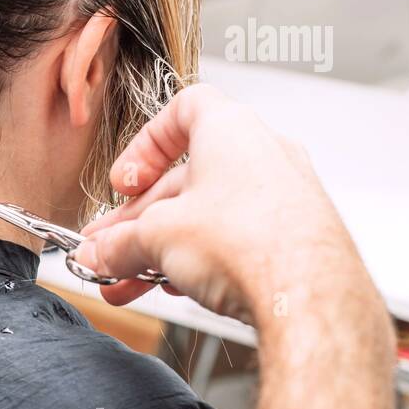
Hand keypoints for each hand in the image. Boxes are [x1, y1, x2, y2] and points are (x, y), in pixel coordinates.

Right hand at [75, 84, 373, 324]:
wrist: (310, 297)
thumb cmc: (249, 244)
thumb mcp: (156, 238)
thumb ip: (118, 244)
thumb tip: (98, 253)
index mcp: (230, 130)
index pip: (183, 111)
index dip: (145, 146)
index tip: (125, 182)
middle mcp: (263, 155)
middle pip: (186, 179)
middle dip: (140, 220)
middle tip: (109, 248)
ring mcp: (285, 198)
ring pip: (208, 216)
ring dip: (163, 248)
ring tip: (130, 279)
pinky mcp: (296, 237)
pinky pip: (236, 239)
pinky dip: (201, 260)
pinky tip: (175, 289)